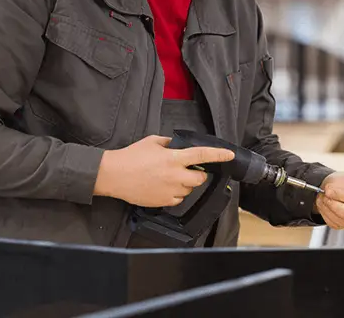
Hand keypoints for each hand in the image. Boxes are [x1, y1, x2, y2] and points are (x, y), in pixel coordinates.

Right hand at [94, 135, 234, 206]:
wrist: (114, 175)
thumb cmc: (132, 156)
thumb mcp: (152, 141)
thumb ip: (170, 143)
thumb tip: (180, 146)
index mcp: (174, 158)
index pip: (202, 155)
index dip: (218, 155)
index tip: (229, 155)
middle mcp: (175, 175)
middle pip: (200, 178)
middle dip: (198, 173)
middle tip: (188, 169)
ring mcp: (170, 190)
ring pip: (189, 189)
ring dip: (185, 184)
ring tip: (169, 178)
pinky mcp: (164, 202)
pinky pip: (179, 199)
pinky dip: (176, 193)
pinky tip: (163, 187)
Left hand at [313, 172, 343, 229]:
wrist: (339, 190)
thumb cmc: (343, 183)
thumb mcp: (340, 179)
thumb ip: (335, 185)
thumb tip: (328, 193)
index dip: (339, 195)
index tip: (327, 191)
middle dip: (335, 206)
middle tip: (324, 197)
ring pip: (341, 221)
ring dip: (327, 209)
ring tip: (321, 198)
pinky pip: (333, 224)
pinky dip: (325, 214)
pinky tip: (323, 205)